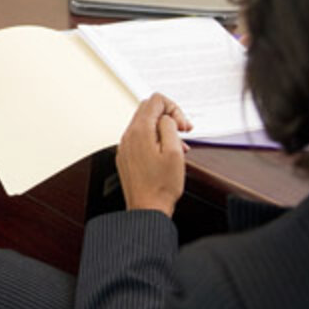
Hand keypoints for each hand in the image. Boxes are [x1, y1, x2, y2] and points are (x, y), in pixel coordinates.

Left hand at [115, 93, 192, 215]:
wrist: (147, 209)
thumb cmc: (161, 186)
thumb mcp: (174, 151)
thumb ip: (170, 126)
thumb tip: (167, 118)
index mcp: (140, 131)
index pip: (156, 100)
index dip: (174, 109)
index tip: (182, 125)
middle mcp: (128, 136)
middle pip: (148, 109)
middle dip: (169, 116)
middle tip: (183, 131)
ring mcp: (125, 146)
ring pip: (145, 124)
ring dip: (163, 129)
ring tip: (178, 145)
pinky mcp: (126, 156)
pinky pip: (140, 138)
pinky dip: (154, 140)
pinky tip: (165, 154)